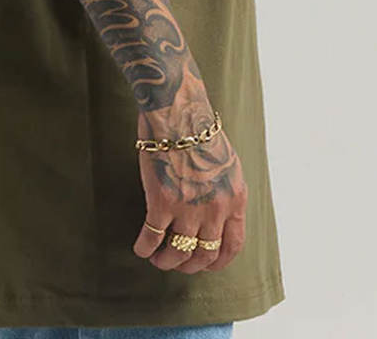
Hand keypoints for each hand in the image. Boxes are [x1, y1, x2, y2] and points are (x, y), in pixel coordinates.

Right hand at [132, 102, 247, 273]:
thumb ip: (223, 192)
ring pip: (178, 252)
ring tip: (156, 259)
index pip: (233, 245)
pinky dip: (144, 247)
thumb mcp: (226, 164)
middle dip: (189, 265)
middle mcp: (215, 209)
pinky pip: (152, 237)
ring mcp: (189, 208)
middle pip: (204, 254)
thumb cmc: (198, 129)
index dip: (217, 261)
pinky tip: (141, 248)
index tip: (205, 264)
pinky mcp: (162, 202)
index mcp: (235, 199)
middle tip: (176, 263)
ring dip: (165, 261)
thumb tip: (213, 216)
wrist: (178, 111)